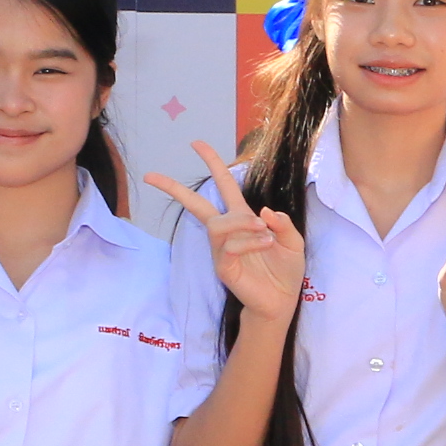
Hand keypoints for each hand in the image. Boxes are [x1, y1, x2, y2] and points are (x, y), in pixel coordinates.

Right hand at [145, 141, 306, 323]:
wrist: (282, 301)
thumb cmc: (284, 270)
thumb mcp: (293, 242)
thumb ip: (283, 224)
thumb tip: (263, 210)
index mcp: (243, 220)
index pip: (224, 186)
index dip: (214, 164)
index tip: (197, 144)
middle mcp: (228, 232)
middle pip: (197, 205)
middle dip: (175, 189)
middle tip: (152, 175)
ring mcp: (222, 250)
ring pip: (218, 225)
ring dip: (242, 223)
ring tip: (264, 233)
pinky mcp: (223, 267)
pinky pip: (228, 247)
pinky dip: (249, 241)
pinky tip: (265, 243)